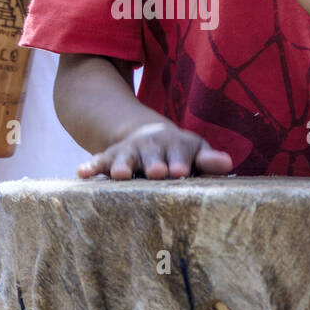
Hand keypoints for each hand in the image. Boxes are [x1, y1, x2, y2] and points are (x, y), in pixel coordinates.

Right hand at [77, 121, 232, 179]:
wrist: (147, 134)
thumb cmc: (179, 153)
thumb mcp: (194, 152)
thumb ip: (208, 160)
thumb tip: (228, 163)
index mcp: (176, 145)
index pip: (180, 152)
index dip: (180, 161)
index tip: (180, 171)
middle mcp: (152, 145)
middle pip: (152, 156)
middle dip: (153, 164)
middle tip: (156, 173)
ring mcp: (130, 150)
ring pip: (126, 157)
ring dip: (123, 165)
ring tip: (121, 175)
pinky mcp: (110, 156)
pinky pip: (99, 160)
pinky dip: (91, 166)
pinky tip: (82, 173)